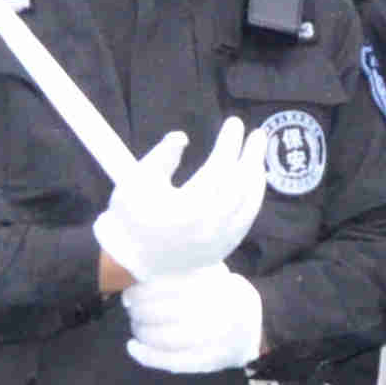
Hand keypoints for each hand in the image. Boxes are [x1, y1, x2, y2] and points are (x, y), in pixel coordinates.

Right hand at [93, 119, 260, 285]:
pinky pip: (244, 223)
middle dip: (252, 157)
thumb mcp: (137, 180)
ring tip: (257, 156)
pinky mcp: (220, 251)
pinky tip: (252, 186)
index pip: (219, 168)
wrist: (127, 260)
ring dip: (256, 179)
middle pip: (242, 186)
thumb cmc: (129, 217)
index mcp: (189, 208)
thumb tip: (182, 137)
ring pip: (249, 206)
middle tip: (258, 135)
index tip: (234, 123)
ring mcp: (218, 242)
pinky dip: (252, 202)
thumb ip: (162, 156)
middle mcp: (210, 227)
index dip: (229, 143)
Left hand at [121, 263, 265, 373]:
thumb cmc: (226, 296)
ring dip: (141, 330)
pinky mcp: (208, 362)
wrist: (256, 329)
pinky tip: (133, 347)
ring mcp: (213, 341)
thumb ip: (188, 270)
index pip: (169, 287)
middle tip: (130, 307)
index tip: (130, 292)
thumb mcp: (216, 274)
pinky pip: (172, 362)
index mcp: (217, 286)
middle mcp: (216, 313)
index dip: (142, 291)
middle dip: (138, 310)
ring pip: (164, 338)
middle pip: (163, 312)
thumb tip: (144, 271)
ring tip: (135, 324)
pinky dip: (148, 356)